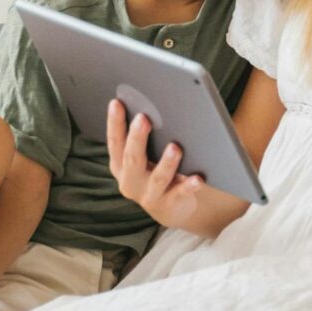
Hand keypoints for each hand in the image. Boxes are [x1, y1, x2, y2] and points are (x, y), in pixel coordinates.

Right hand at [107, 99, 204, 229]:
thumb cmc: (155, 170)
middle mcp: (130, 182)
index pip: (114, 142)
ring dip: (166, 162)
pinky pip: (180, 194)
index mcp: (120, 166)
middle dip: (137, 138)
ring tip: (175, 147)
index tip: (116, 102)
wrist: (171, 208)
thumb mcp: (144, 157)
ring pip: (158, 177)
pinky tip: (197, 178)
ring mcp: (149, 196)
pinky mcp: (169, 205)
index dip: (114, 123)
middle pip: (132, 158)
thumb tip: (150, 103)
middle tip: (143, 118)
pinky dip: (189, 186)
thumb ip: (141, 139)